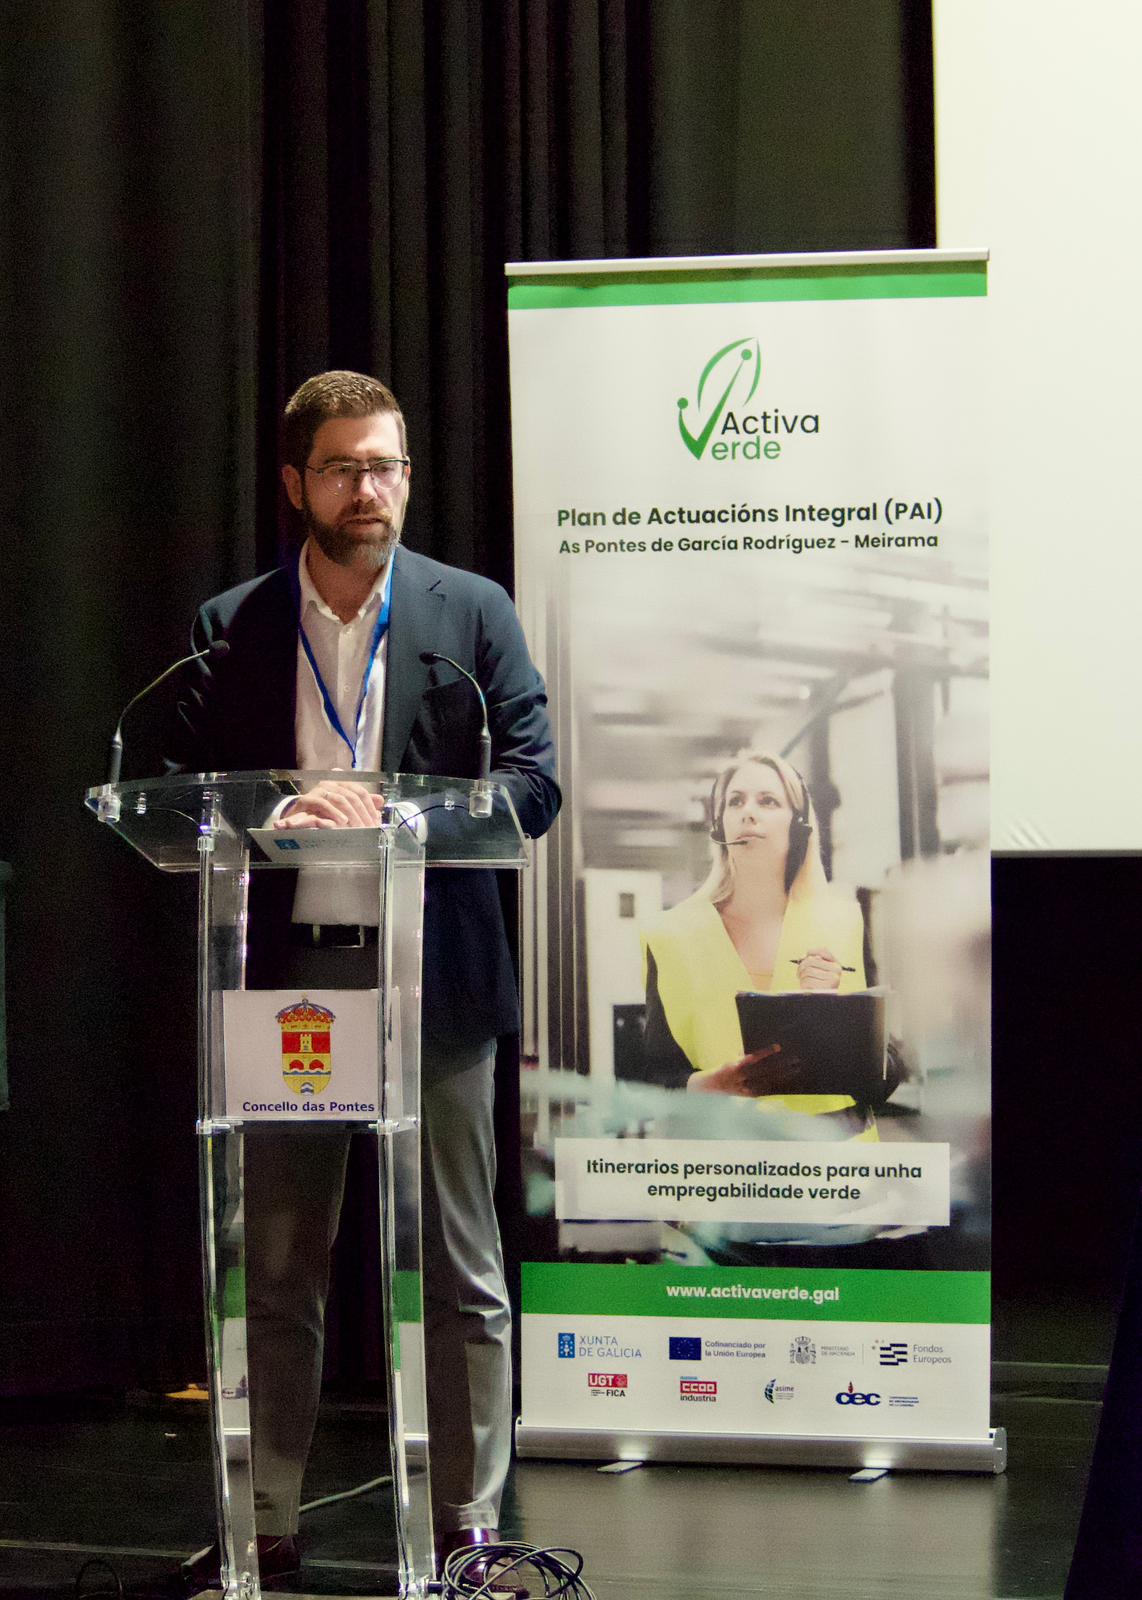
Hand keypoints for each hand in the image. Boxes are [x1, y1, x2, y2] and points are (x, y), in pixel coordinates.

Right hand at [273, 779, 384, 829]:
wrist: (296, 818)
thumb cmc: (323, 814)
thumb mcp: (344, 810)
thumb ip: (361, 804)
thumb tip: (380, 801)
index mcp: (340, 784)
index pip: (360, 792)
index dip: (369, 807)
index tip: (375, 821)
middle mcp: (330, 783)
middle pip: (352, 795)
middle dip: (362, 813)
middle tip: (368, 828)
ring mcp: (318, 790)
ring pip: (340, 798)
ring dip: (351, 814)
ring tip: (357, 827)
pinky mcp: (306, 799)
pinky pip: (323, 803)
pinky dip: (334, 813)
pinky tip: (341, 822)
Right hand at [686, 1043, 803, 1098]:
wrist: (702, 1090)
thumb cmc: (717, 1074)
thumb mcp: (726, 1063)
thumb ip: (738, 1058)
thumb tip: (744, 1052)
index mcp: (733, 1066)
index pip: (752, 1059)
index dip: (765, 1053)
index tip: (778, 1047)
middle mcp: (738, 1078)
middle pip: (762, 1071)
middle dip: (779, 1066)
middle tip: (795, 1061)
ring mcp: (741, 1089)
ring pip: (765, 1083)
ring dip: (780, 1077)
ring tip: (794, 1071)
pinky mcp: (744, 1097)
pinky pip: (762, 1093)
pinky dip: (774, 1089)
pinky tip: (784, 1085)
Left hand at [796, 947, 842, 990]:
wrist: (822, 999)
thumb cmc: (819, 985)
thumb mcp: (820, 972)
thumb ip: (814, 961)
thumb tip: (804, 956)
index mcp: (836, 965)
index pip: (824, 951)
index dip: (811, 952)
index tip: (805, 957)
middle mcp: (836, 971)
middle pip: (811, 961)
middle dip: (801, 966)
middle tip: (800, 973)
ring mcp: (832, 979)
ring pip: (807, 971)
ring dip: (802, 976)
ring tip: (804, 981)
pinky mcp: (826, 988)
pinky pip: (807, 981)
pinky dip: (803, 984)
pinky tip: (807, 987)